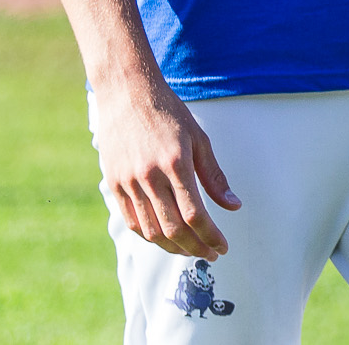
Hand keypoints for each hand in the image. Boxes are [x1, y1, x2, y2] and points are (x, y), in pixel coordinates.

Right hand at [90, 76, 240, 259]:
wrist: (127, 94)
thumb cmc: (169, 113)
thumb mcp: (199, 139)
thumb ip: (214, 176)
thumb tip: (234, 206)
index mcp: (175, 163)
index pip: (194, 214)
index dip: (210, 236)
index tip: (223, 246)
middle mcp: (149, 176)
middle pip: (172, 228)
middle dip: (195, 247)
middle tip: (211, 254)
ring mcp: (128, 182)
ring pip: (150, 230)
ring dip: (173, 247)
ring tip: (191, 250)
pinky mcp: (114, 183)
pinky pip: (132, 220)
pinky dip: (150, 235)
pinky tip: (166, 239)